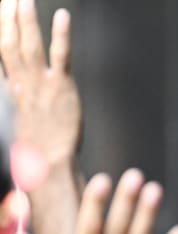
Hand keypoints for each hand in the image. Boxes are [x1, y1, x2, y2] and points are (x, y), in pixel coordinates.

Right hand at [0, 0, 80, 165]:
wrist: (48, 164)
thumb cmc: (37, 149)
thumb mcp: (22, 121)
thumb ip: (20, 102)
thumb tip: (18, 90)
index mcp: (11, 90)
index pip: (0, 54)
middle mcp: (21, 83)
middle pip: (8, 43)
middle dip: (6, 18)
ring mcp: (41, 84)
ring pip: (29, 45)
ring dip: (26, 20)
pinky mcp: (62, 87)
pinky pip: (60, 56)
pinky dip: (61, 34)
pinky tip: (62, 16)